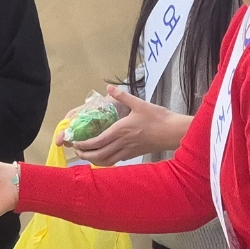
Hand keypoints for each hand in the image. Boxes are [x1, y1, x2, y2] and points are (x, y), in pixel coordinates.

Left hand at [72, 87, 189, 163]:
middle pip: (99, 155)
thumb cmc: (158, 118)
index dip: (84, 145)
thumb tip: (109, 87)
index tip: (76, 143)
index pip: (98, 141)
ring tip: (87, 156)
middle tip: (77, 152)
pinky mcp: (134, 154)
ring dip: (94, 160)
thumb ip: (122, 96)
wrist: (173, 132)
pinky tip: (103, 156)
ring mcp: (128, 151)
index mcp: (121, 130)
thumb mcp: (139, 104)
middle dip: (85, 155)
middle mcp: (122, 143)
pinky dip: (106, 161)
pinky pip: (116, 160)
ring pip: (107, 161)